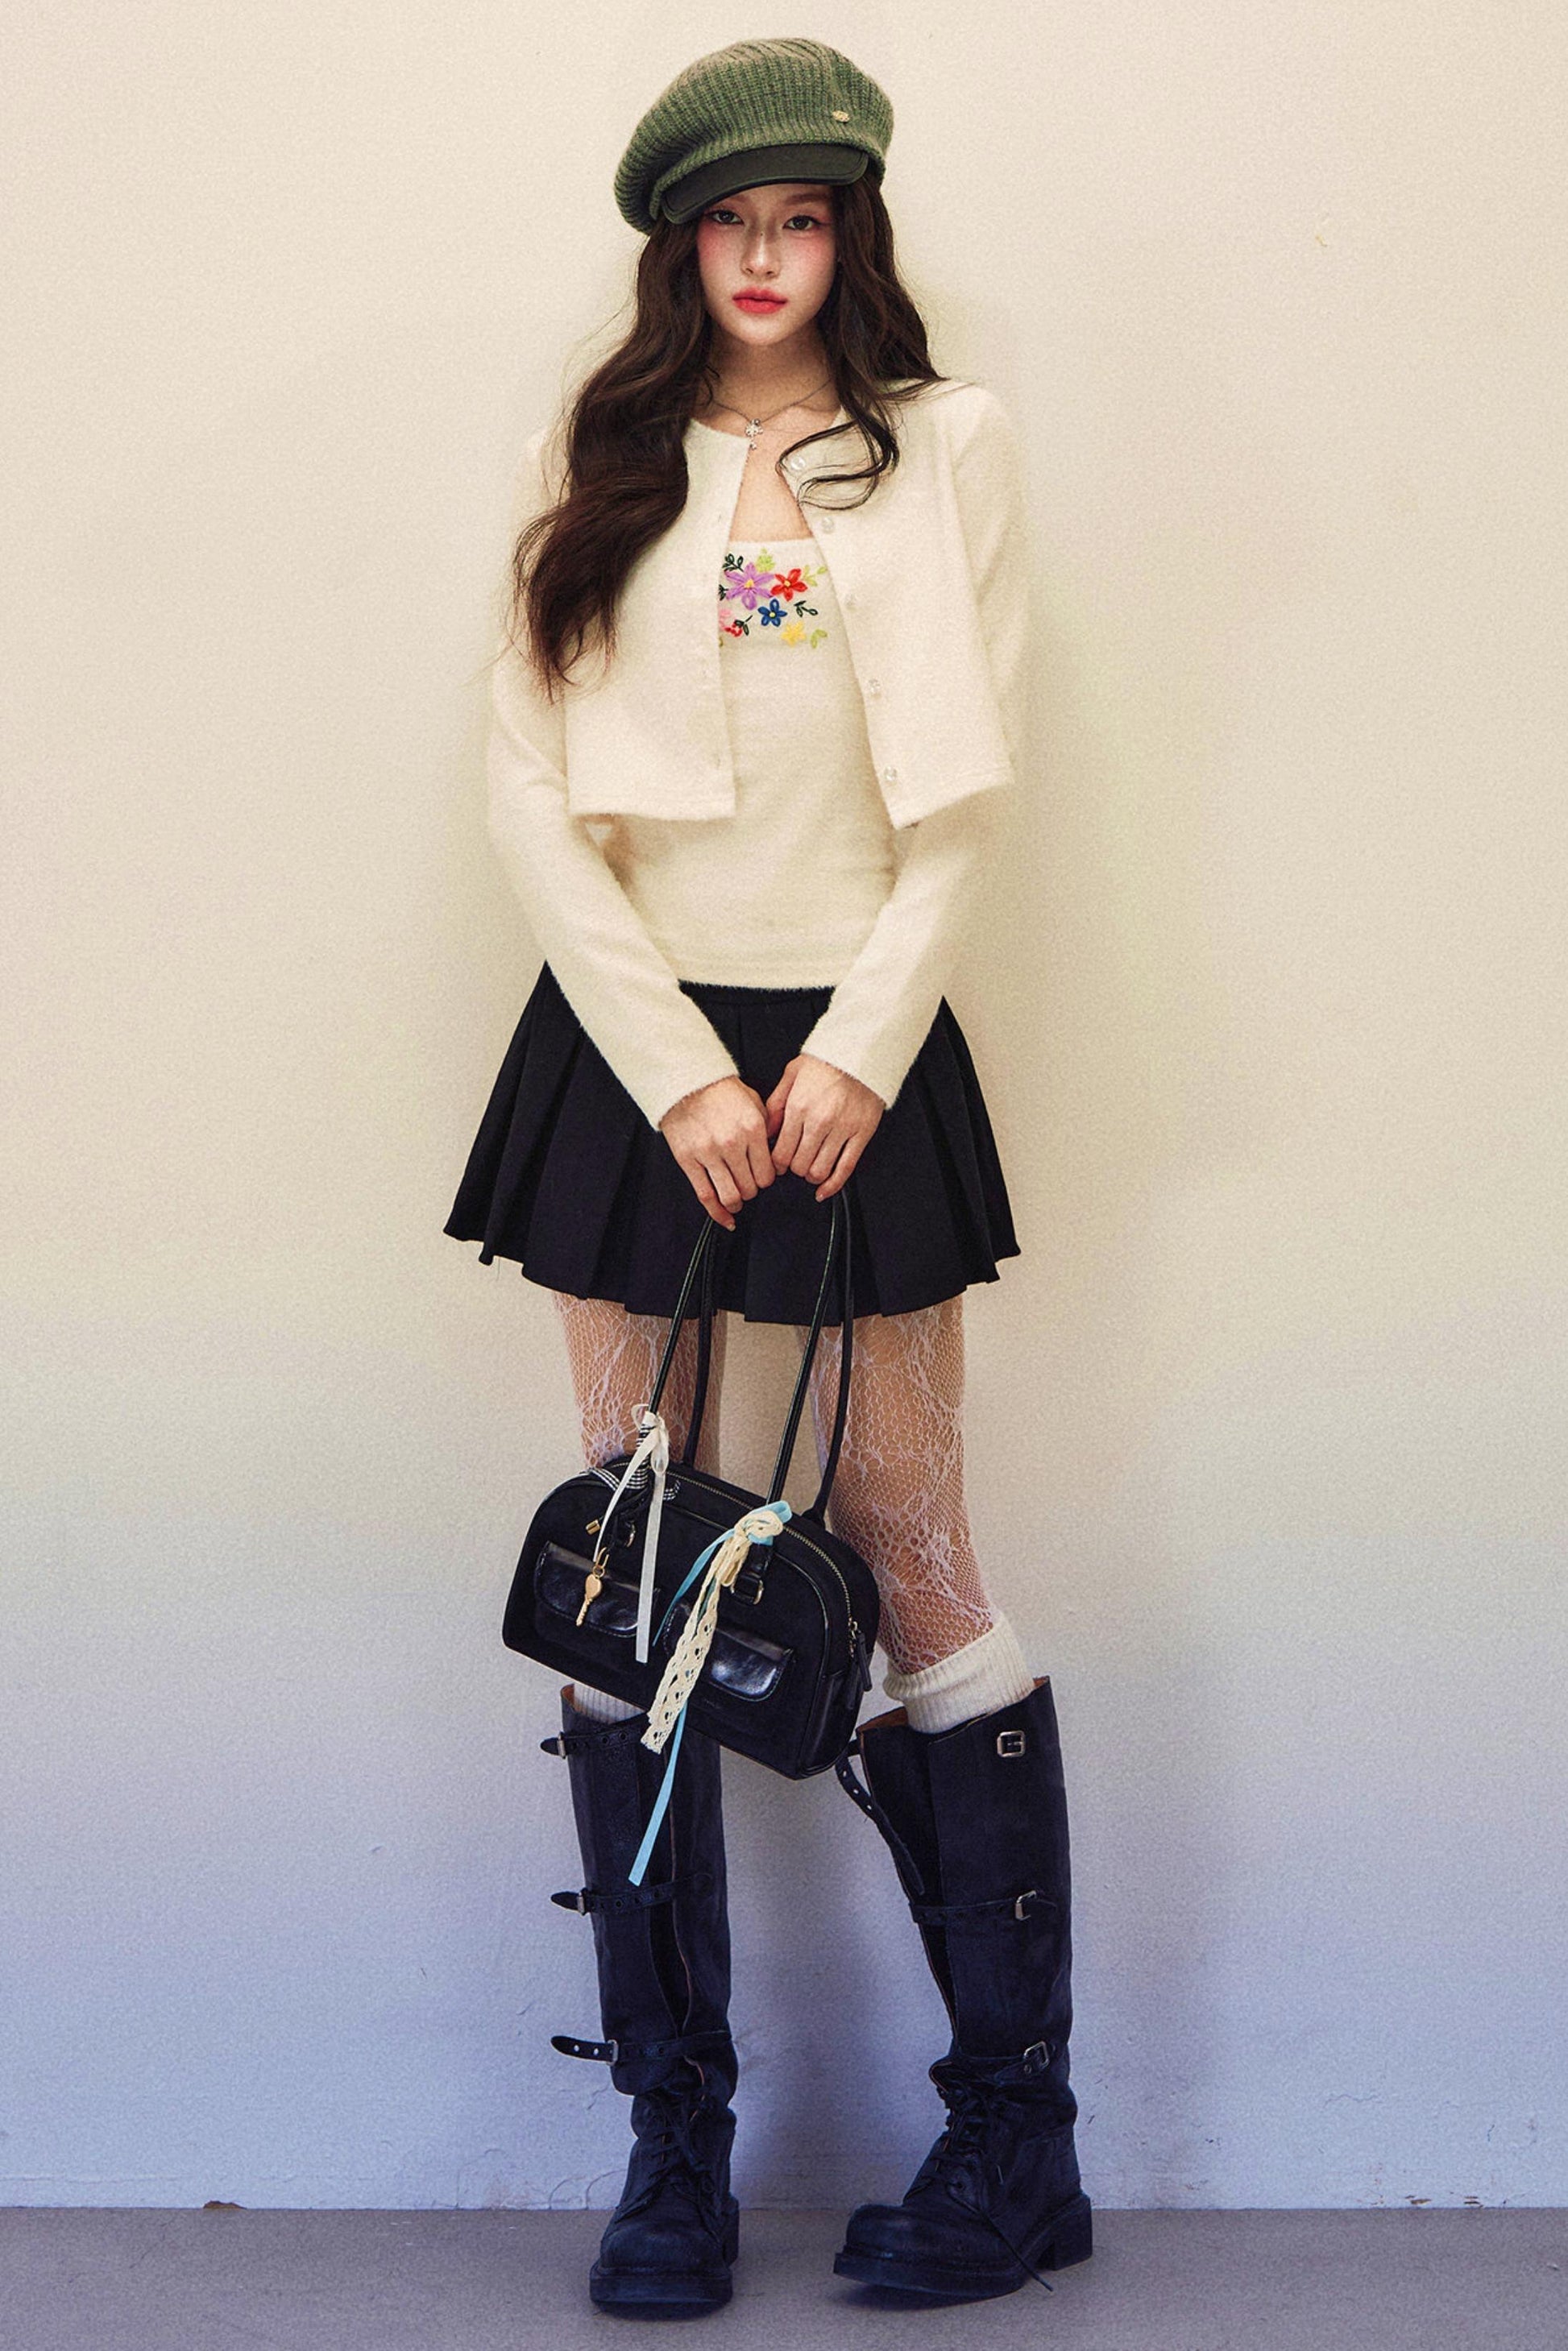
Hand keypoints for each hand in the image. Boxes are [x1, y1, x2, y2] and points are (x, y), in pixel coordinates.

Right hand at [659, 1076, 776, 1229]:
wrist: (687, 1082)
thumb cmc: (721, 1091)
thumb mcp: (754, 1102)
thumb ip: (767, 1129)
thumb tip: (776, 1155)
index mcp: (752, 1130)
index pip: (767, 1173)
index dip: (767, 1181)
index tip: (763, 1179)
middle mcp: (732, 1144)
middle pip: (750, 1187)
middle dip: (752, 1191)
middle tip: (749, 1186)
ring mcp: (709, 1154)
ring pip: (730, 1196)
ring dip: (737, 1203)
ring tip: (737, 1201)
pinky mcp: (689, 1160)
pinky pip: (706, 1196)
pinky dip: (717, 1213)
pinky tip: (725, 1218)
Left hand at [764, 1053, 884, 1200]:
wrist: (860, 1052)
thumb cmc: (826, 1062)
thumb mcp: (791, 1075)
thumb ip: (775, 1105)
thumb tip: (764, 1132)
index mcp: (799, 1107)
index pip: (780, 1152)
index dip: (776, 1164)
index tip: (778, 1164)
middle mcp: (819, 1121)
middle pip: (799, 1165)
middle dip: (794, 1170)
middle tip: (795, 1164)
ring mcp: (842, 1129)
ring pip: (820, 1170)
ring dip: (812, 1176)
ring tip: (811, 1169)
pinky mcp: (862, 1134)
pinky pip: (846, 1168)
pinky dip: (833, 1185)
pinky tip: (825, 1189)